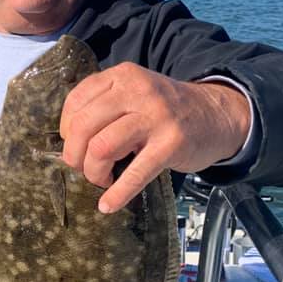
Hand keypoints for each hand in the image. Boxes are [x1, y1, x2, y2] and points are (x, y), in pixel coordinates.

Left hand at [60, 63, 250, 212]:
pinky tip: (108, 205)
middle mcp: (138, 91)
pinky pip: (135, 173)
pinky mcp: (171, 144)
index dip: (67, 129)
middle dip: (74, 155)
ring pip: (101, 147)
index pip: (77, 100)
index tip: (75, 144)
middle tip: (82, 168)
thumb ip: (105, 105)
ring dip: (93, 172)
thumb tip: (69, 141)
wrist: (215, 115)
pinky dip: (117, 194)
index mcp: (123, 76)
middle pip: (84, 125)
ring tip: (101, 179)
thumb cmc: (165, 111)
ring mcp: (156, 117)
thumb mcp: (135, 93)